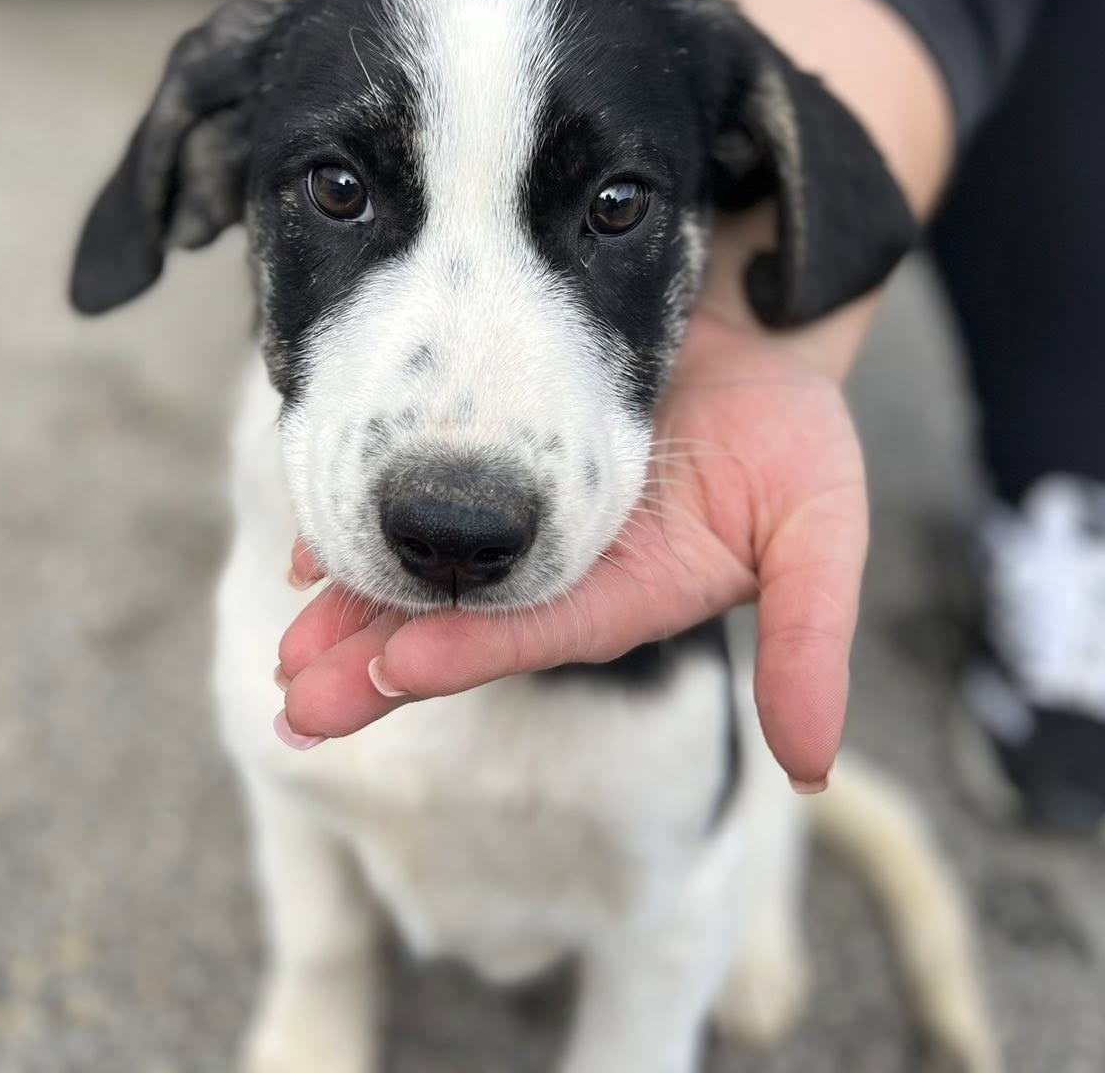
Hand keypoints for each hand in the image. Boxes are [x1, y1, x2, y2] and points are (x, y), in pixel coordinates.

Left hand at [276, 309, 870, 789]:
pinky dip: (358, 529)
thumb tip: (815, 770)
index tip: (397, 670)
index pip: (539, 632)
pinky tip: (301, 553)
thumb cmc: (791, 435)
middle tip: (295, 707)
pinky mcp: (490, 459)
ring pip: (422, 575)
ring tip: (285, 654)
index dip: (469, 648)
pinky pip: (413, 503)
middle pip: (459, 624)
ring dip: (350, 613)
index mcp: (628, 592)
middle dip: (375, 667)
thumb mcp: (819, 531)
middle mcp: (562, 568)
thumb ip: (808, 642)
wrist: (752, 333)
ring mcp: (520, 517)